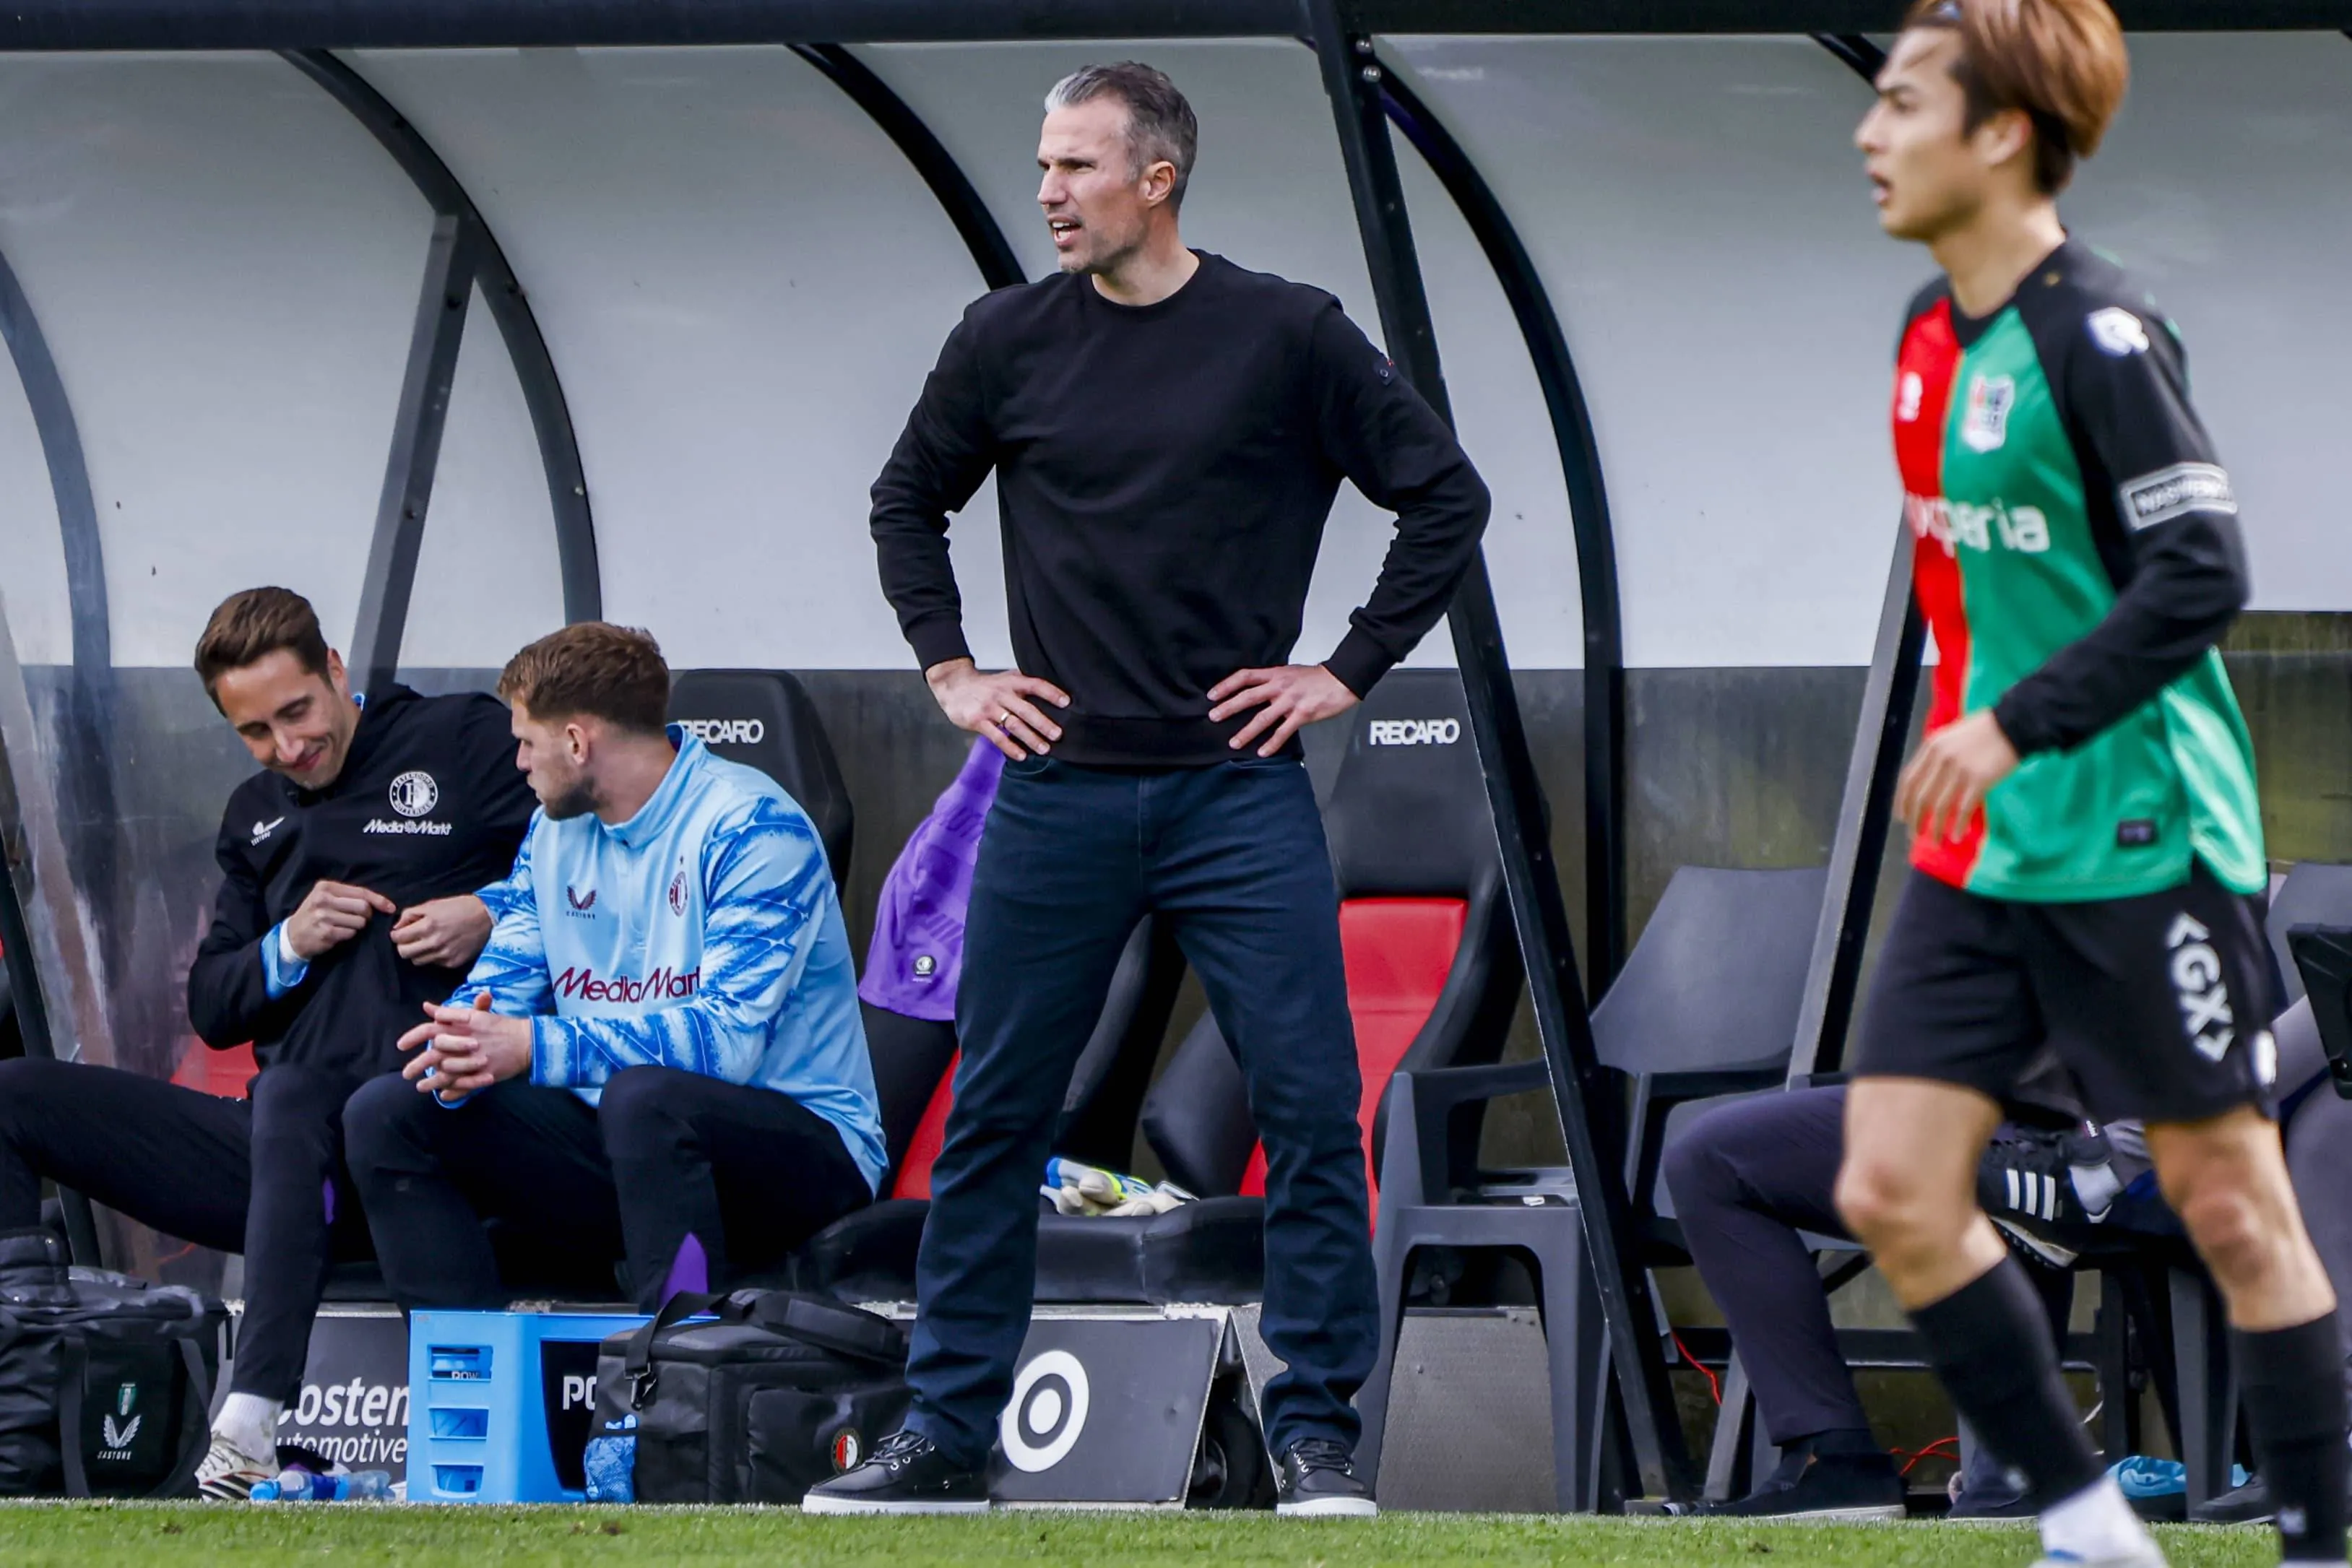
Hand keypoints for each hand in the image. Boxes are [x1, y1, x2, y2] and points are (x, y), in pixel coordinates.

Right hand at [283, 880, 395, 960]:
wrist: (293, 934)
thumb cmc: (316, 914)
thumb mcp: (327, 898)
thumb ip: (349, 896)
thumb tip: (382, 903)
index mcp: (326, 887)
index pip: (360, 892)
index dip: (379, 900)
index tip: (390, 907)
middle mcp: (323, 900)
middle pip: (363, 907)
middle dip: (367, 915)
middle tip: (360, 918)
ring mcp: (323, 916)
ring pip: (359, 922)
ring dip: (357, 926)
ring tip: (344, 925)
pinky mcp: (325, 932)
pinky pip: (351, 934)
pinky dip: (349, 934)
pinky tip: (338, 933)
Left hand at [390, 895, 492, 968]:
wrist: (487, 916)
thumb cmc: (459, 907)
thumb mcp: (433, 904)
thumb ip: (411, 914)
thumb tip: (397, 927)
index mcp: (428, 925)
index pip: (398, 938)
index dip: (396, 935)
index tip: (400, 933)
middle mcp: (434, 942)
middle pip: (404, 953)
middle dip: (403, 946)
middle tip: (410, 939)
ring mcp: (444, 954)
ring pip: (417, 961)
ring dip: (417, 953)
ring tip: (426, 943)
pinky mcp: (453, 962)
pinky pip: (434, 963)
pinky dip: (433, 956)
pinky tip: (441, 947)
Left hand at [398, 991, 532, 1101]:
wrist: (527, 1041)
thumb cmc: (501, 1026)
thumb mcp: (475, 1015)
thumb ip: (449, 1012)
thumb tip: (426, 1007)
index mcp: (462, 1025)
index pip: (431, 1029)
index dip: (413, 1036)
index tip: (400, 1045)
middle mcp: (466, 1042)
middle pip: (434, 1055)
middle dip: (417, 1065)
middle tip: (406, 1073)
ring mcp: (476, 1060)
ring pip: (445, 1073)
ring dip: (430, 1081)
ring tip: (420, 1086)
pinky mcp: (485, 1074)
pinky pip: (463, 1085)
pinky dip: (451, 1091)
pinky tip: (442, 1094)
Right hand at [925, 657, 1069, 760]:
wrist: (954, 686)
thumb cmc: (984, 686)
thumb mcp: (1005, 679)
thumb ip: (1023, 687)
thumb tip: (1051, 698)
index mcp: (1011, 682)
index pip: (1035, 685)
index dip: (1051, 693)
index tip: (1067, 702)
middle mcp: (1002, 694)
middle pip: (1026, 709)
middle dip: (1043, 723)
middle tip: (1058, 735)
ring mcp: (989, 708)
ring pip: (1013, 724)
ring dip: (1030, 738)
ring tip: (1044, 749)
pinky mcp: (978, 721)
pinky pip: (996, 736)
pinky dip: (1010, 747)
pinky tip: (1021, 756)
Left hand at [1207, 664, 1359, 756]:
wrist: (1341, 679)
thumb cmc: (1316, 677)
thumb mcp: (1289, 672)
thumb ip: (1272, 681)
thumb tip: (1254, 691)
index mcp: (1275, 674)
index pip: (1245, 677)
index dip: (1227, 685)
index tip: (1213, 696)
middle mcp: (1280, 686)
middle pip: (1248, 697)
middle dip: (1229, 708)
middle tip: (1214, 717)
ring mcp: (1290, 701)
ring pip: (1263, 718)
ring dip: (1246, 731)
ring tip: (1234, 742)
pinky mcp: (1302, 715)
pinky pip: (1283, 731)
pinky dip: (1272, 743)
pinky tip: (1262, 752)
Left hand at [1895, 710, 2019, 843]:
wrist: (2014, 724)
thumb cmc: (1984, 731)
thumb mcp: (1951, 736)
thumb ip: (1936, 756)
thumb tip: (1925, 783)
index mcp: (1931, 747)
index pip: (1908, 780)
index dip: (1902, 802)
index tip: (1902, 817)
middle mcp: (1941, 759)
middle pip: (1920, 797)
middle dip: (1915, 819)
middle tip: (1915, 834)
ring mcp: (1959, 770)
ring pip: (1940, 807)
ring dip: (1935, 828)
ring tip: (1934, 841)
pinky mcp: (1979, 780)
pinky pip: (1963, 809)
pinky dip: (1958, 825)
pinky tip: (1956, 836)